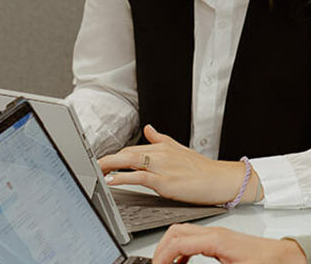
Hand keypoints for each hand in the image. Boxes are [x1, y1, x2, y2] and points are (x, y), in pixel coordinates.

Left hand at [99, 124, 253, 205]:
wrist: (220, 180)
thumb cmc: (203, 169)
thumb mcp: (180, 149)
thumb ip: (161, 139)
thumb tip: (149, 128)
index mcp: (162, 147)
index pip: (131, 149)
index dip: (114, 155)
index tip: (100, 160)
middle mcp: (160, 154)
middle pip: (126, 153)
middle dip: (106, 160)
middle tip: (91, 166)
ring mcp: (162, 167)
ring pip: (129, 161)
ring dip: (108, 166)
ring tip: (95, 171)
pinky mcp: (164, 181)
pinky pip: (138, 177)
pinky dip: (122, 178)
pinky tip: (111, 180)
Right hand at [152, 224, 306, 263]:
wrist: (285, 258)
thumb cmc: (266, 263)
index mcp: (216, 240)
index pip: (178, 241)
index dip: (161, 257)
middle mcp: (215, 233)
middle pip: (176, 232)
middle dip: (161, 250)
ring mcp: (217, 234)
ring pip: (183, 233)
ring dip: (170, 248)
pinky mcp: (221, 240)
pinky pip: (193, 239)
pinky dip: (181, 250)